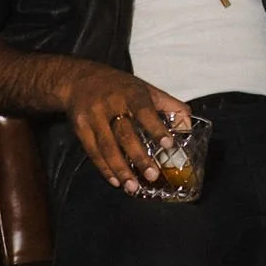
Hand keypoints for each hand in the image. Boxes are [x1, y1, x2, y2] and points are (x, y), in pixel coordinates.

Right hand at [60, 61, 195, 192]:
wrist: (79, 79)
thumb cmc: (119, 86)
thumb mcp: (145, 88)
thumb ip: (169, 106)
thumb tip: (187, 128)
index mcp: (130, 93)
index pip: (144, 110)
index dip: (156, 127)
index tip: (168, 144)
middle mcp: (111, 104)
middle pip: (125, 133)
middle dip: (139, 156)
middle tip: (152, 175)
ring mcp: (93, 117)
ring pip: (107, 146)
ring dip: (120, 169)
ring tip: (133, 187)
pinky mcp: (80, 128)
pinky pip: (92, 152)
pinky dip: (104, 169)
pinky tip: (116, 181)